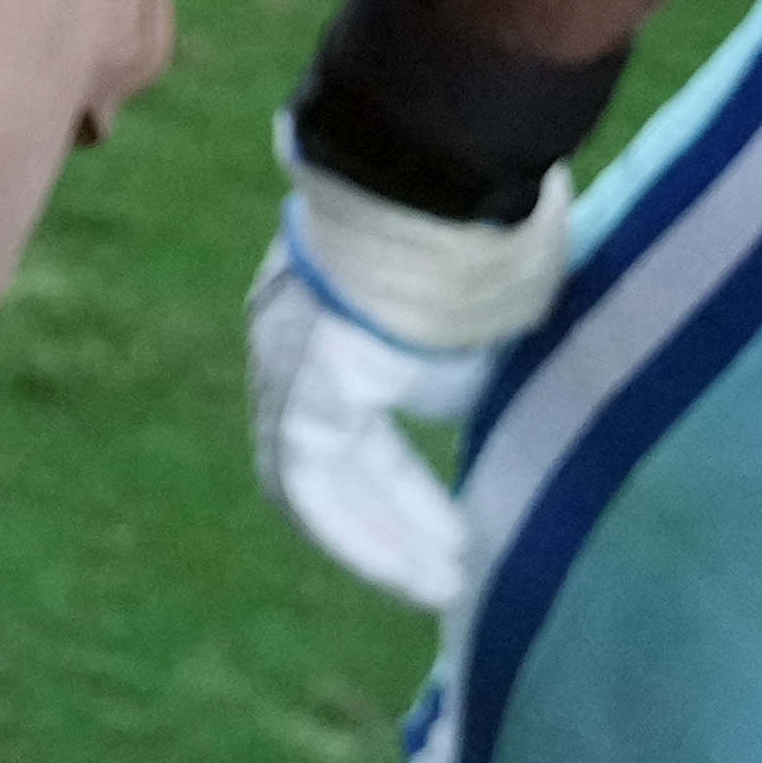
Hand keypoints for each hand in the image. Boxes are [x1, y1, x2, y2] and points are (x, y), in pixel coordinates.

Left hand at [248, 223, 490, 611]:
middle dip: (388, 524)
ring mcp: (284, 363)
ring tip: (444, 585)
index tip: (446, 532)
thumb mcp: (466, 315)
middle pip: (323, 464)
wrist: (448, 176)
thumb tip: (457, 409)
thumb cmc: (477, 229)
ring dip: (383, 541)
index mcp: (323, 326)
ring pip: (313, 482)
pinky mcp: (304, 383)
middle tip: (447, 575)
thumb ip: (450, 368)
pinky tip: (424, 566)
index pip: (339, 429)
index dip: (390, 490)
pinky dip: (366, 530)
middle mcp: (286, 346)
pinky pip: (318, 478)